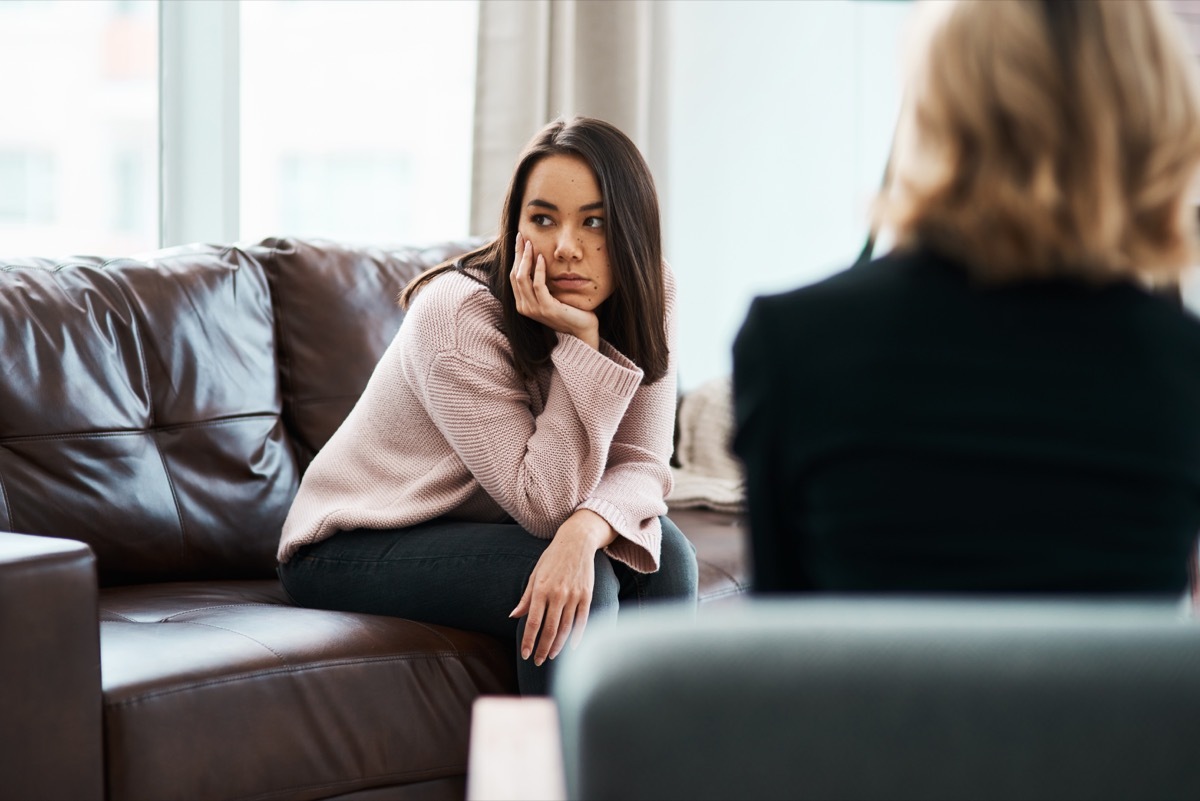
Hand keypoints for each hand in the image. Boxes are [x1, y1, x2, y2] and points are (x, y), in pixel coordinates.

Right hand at [510, 232, 600, 348]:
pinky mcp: (546, 308)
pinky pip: (538, 284)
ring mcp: (534, 309)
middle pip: (514, 274)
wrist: (583, 330)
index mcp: (523, 304)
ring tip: (530, 244)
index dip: (515, 257)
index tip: (520, 240)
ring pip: (522, 278)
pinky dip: (539, 269)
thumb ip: (542, 283)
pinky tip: (542, 257)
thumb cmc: (570, 311)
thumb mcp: (551, 295)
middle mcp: (524, 307)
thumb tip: (539, 259)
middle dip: (517, 254)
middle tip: (522, 236)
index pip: (513, 276)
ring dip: (526, 258)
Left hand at [510, 509, 617, 664]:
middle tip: (537, 662)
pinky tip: (572, 646)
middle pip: (549, 630)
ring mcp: (574, 596)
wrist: (577, 541)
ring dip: (557, 646)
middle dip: (542, 649)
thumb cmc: (552, 558)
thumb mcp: (535, 574)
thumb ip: (526, 597)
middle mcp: (557, 594)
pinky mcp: (587, 596)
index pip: (533, 622)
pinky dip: (577, 636)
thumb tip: (514, 616)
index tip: (525, 655)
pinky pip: (582, 621)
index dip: (529, 641)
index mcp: (541, 589)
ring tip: (551, 656)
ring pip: (566, 629)